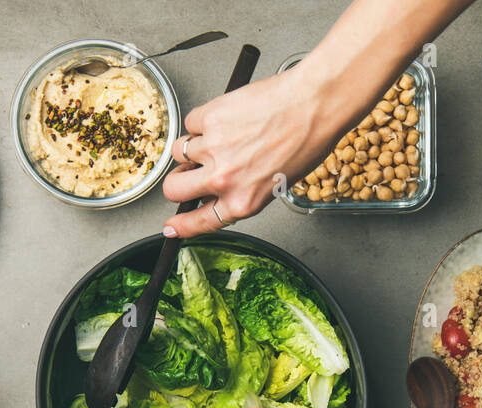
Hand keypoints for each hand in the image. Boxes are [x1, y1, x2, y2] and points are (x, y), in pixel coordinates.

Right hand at [162, 68, 335, 236]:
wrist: (312, 105)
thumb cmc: (304, 142)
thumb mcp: (274, 184)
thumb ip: (241, 193)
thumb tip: (215, 193)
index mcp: (242, 201)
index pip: (200, 221)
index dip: (180, 226)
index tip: (170, 227)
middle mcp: (223, 179)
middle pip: (173, 189)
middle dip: (177, 183)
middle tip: (188, 174)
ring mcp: (212, 148)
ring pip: (179, 153)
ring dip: (192, 148)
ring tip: (220, 138)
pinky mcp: (209, 118)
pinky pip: (191, 123)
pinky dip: (203, 121)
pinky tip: (227, 117)